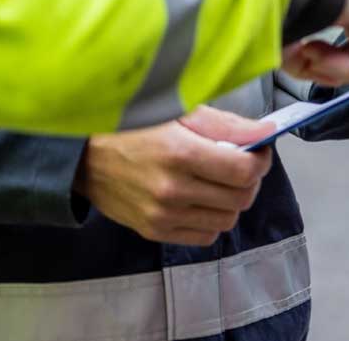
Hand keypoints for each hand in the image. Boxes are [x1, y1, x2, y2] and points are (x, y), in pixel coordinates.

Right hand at [74, 106, 273, 245]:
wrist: (83, 156)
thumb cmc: (131, 126)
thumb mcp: (177, 111)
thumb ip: (224, 125)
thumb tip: (265, 133)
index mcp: (180, 152)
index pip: (244, 171)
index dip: (260, 161)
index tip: (257, 152)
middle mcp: (172, 188)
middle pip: (240, 198)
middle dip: (249, 180)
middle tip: (240, 165)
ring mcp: (163, 214)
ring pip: (226, 220)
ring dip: (231, 201)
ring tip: (217, 182)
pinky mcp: (155, 230)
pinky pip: (204, 236)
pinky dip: (211, 219)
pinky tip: (200, 200)